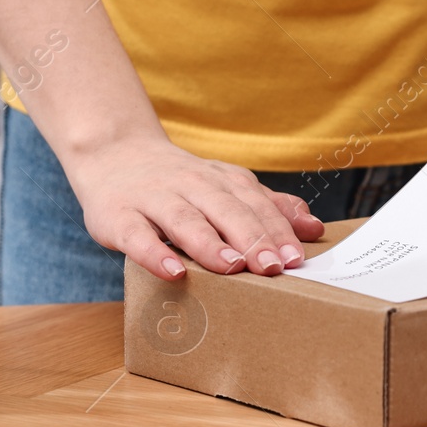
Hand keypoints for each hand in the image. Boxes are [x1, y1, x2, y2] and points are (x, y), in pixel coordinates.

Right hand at [63, 134, 325, 280]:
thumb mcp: (226, 187)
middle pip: (226, 210)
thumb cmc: (180, 183)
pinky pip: (138, 236)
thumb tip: (314, 228)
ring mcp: (153, 199)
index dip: (277, 230)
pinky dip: (155, 254)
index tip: (297, 258)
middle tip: (273, 267)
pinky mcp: (118, 217)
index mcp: (222, 181)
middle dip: (252, 238)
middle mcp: (191, 184)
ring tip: (231, 266)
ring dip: (209, 243)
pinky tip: (173, 272)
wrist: (113, 154)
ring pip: (185, 219)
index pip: (255, 204)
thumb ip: (269, 207)